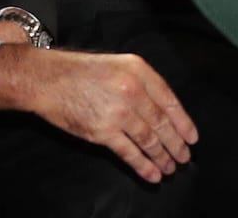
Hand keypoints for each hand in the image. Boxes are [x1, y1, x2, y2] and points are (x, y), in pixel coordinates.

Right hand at [0, 48, 197, 183]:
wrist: (45, 79)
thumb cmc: (77, 71)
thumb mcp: (115, 64)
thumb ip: (139, 82)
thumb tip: (160, 110)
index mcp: (137, 69)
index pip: (169, 99)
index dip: (183, 121)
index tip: (191, 137)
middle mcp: (131, 89)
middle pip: (161, 123)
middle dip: (175, 144)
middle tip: (183, 157)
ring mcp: (118, 111)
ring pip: (149, 140)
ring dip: (162, 157)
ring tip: (169, 168)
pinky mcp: (102, 131)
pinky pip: (130, 153)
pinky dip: (143, 166)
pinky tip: (152, 174)